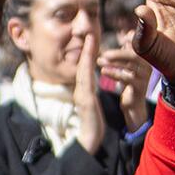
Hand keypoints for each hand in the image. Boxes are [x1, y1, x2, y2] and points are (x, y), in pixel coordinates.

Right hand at [72, 32, 105, 154]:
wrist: (89, 142)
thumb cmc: (92, 128)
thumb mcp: (93, 109)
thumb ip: (91, 99)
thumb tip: (91, 92)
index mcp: (84, 93)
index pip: (86, 71)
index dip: (88, 56)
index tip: (92, 42)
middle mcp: (80, 91)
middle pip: (83, 66)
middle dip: (86, 50)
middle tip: (90, 33)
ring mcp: (81, 95)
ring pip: (83, 70)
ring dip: (87, 53)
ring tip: (91, 38)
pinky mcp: (85, 100)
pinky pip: (86, 80)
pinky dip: (87, 67)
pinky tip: (90, 57)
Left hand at [100, 45, 153, 129]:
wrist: (134, 106)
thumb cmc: (130, 83)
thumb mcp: (129, 64)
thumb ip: (128, 50)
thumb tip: (128, 33)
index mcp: (145, 57)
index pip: (140, 42)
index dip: (131, 38)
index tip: (119, 37)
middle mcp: (147, 64)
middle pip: (135, 52)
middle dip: (118, 51)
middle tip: (103, 53)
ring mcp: (144, 75)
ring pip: (131, 63)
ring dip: (114, 61)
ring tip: (99, 61)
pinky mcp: (139, 86)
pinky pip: (127, 77)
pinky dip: (114, 73)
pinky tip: (103, 72)